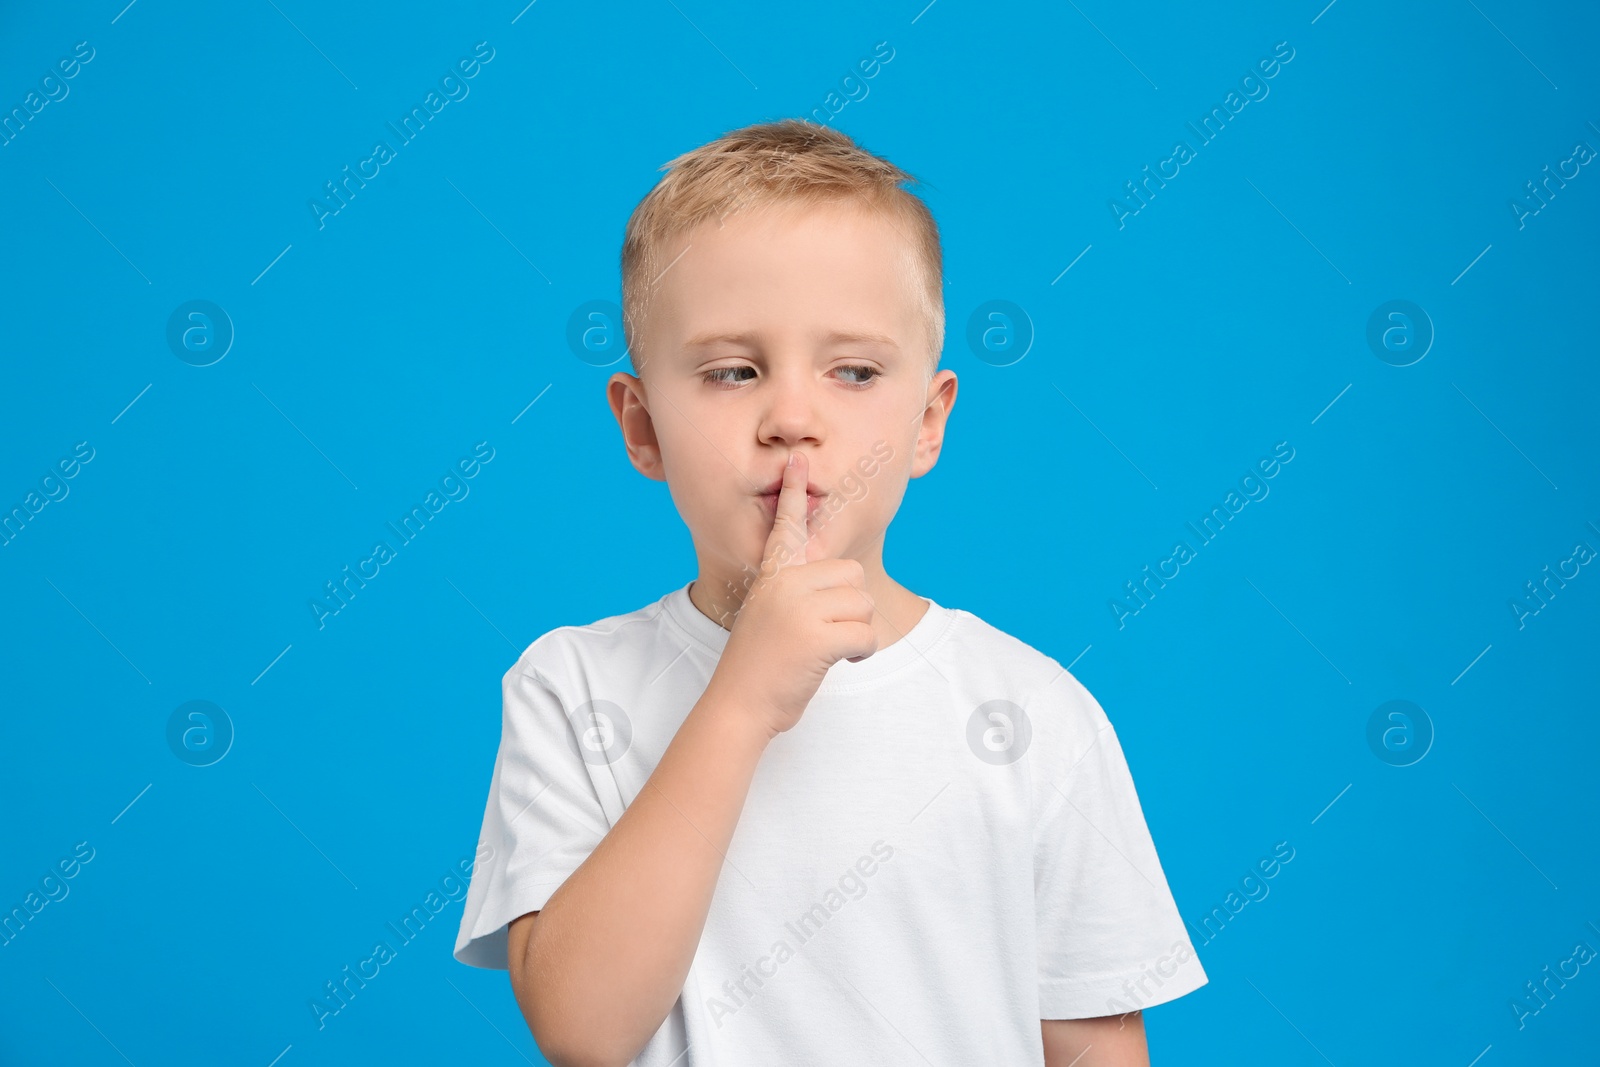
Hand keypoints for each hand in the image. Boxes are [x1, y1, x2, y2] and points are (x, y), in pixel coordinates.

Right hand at [710, 450, 876, 738]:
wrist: (738, 704)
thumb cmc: (758, 668)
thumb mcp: (770, 617)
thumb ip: (794, 595)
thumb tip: (838, 584)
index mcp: (772, 577)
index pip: (787, 527)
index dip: (794, 493)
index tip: (799, 460)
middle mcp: (786, 585)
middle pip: (852, 575)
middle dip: (851, 608)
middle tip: (827, 633)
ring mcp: (801, 609)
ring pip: (863, 606)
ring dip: (856, 634)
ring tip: (825, 651)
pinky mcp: (819, 636)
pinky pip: (866, 634)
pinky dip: (861, 652)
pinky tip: (841, 662)